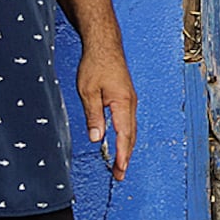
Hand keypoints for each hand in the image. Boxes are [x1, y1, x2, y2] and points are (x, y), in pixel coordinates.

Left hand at [74, 46, 138, 181]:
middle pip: (130, 136)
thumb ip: (94, 116)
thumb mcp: (88, 92)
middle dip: (125, 157)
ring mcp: (130, 101)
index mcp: (123, 103)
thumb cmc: (96, 64)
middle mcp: (131, 104)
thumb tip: (96, 139)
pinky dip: (126, 137)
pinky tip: (120, 143)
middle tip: (119, 175)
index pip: (124, 135)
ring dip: (126, 149)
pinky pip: (128, 122)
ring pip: (131, 130)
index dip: (122, 154)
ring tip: (119, 165)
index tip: (120, 169)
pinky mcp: (126, 99)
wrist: (105, 44)